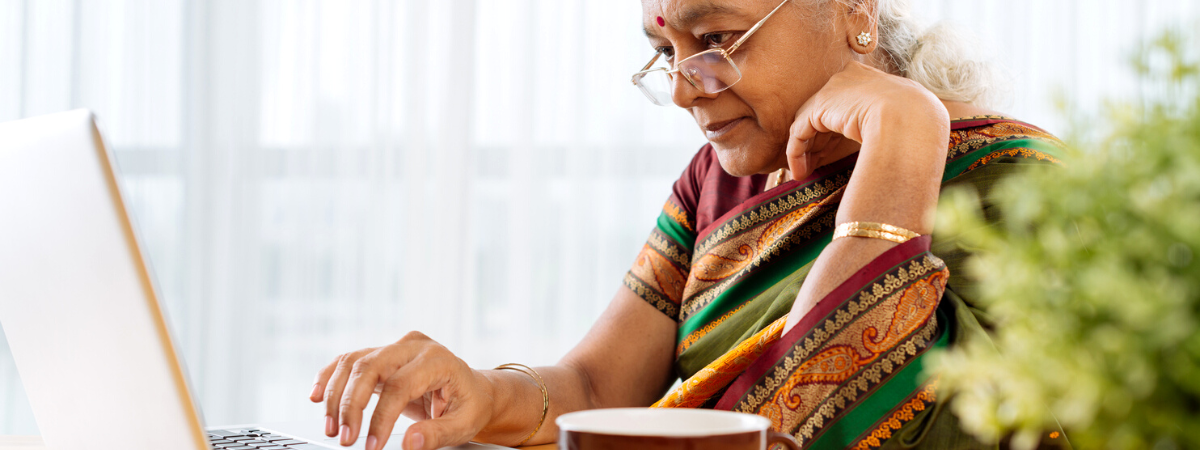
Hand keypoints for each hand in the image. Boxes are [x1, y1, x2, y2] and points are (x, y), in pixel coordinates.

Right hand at [311, 331, 494, 449]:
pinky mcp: (382, 353)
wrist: (471, 389)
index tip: (371, 446)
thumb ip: (438, 434)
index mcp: (438, 359)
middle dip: (351, 405)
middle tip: (344, 438)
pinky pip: (349, 360)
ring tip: (331, 427)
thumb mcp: (464, 424)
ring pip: (354, 362)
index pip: (400, 385)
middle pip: (370, 367)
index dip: (381, 417)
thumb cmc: (469, 405)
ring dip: (335, 395)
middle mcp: (414, 346)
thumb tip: (409, 442)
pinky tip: (317, 396)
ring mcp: (396, 346)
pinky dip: (330, 377)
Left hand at [784, 60, 947, 179]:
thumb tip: (884, 141)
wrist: (911, 119)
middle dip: (818, 140)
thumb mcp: (904, 120)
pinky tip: (800, 172)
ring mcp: (834, 90)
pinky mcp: (819, 107)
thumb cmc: (917, 126)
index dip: (837, 129)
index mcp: (874, 79)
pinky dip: (796, 153)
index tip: (834, 150)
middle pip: (825, 112)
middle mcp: (850, 78)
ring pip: (809, 123)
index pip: (847, 103)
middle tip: (815, 163)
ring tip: (804, 173)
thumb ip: (888, 125)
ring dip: (805, 150)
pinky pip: (800, 132)